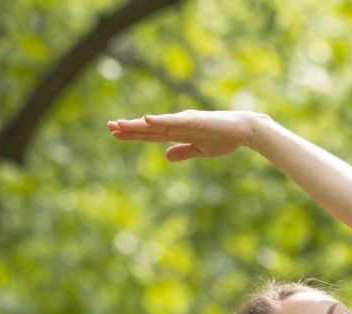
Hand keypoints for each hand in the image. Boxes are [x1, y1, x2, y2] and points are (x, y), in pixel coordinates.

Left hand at [106, 110, 259, 160]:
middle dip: (128, 128)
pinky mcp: (194, 121)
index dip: (133, 134)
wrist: (244, 130)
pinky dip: (160, 120)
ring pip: (156, 124)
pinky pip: (174, 122)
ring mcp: (185, 121)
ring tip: (119, 125)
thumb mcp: (199, 151)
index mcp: (178, 132)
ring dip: (137, 124)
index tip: (115, 133)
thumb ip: (182, 152)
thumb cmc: (224, 139)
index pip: (150, 134)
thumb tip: (165, 156)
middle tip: (108, 127)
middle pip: (148, 127)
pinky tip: (146, 119)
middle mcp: (177, 123)